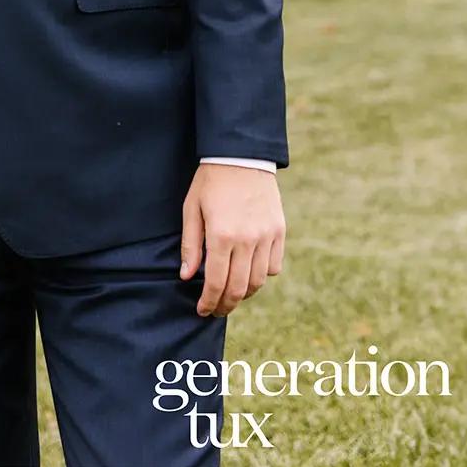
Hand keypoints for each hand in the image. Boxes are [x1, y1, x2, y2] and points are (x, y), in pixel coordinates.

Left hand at [180, 165, 285, 316]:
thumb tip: (187, 277)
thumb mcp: (192, 209)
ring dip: (244, 294)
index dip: (209, 302)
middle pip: (239, 289)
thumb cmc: (211, 182)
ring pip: (258, 281)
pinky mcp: (279, 231)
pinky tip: (249, 272)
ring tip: (231, 294)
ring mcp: (266, 236)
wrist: (241, 156)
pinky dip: (262, 275)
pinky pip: (274, 266)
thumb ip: (190, 246)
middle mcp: (247, 240)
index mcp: (222, 235)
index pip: (216, 283)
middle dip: (226, 305)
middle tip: (216, 310)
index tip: (202, 310)